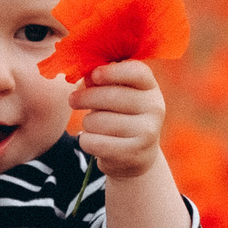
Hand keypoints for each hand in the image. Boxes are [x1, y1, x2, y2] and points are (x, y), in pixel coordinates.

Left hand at [71, 60, 164, 180]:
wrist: (138, 155)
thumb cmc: (121, 116)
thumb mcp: (116, 95)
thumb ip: (101, 82)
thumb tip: (84, 72)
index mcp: (150, 87)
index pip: (136, 71)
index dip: (112, 72)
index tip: (94, 74)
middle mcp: (154, 108)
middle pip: (110, 95)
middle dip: (84, 98)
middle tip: (73, 100)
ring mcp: (147, 132)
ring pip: (97, 121)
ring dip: (87, 124)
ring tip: (93, 126)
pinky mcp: (133, 154)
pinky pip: (94, 142)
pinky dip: (86, 141)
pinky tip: (92, 141)